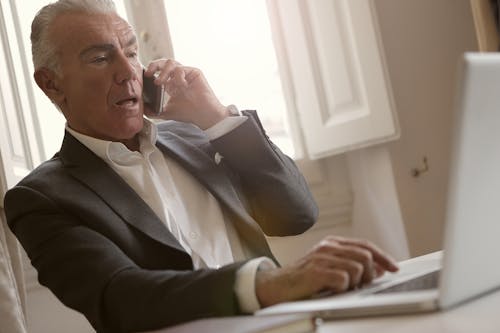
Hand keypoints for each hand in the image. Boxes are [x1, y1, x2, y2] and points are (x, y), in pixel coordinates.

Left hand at [143, 59, 228, 128]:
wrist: (204, 115)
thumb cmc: (188, 113)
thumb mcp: (166, 112)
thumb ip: (154, 111)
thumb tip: (141, 109)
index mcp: (171, 84)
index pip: (158, 71)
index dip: (151, 71)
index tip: (144, 77)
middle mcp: (178, 77)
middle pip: (163, 63)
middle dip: (154, 65)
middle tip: (149, 74)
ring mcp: (186, 74)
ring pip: (171, 62)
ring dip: (164, 72)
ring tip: (160, 83)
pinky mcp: (194, 72)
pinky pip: (181, 68)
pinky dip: (177, 77)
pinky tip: (181, 86)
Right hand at [255, 235, 398, 306]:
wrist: (275, 287)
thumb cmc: (303, 280)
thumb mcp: (328, 268)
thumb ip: (351, 264)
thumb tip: (378, 269)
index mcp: (332, 243)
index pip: (365, 245)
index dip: (383, 257)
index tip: (394, 268)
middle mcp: (328, 246)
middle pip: (365, 256)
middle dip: (370, 274)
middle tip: (361, 286)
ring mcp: (322, 257)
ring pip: (358, 268)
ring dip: (355, 283)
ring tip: (342, 289)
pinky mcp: (316, 270)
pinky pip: (344, 279)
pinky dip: (343, 288)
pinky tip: (332, 290)